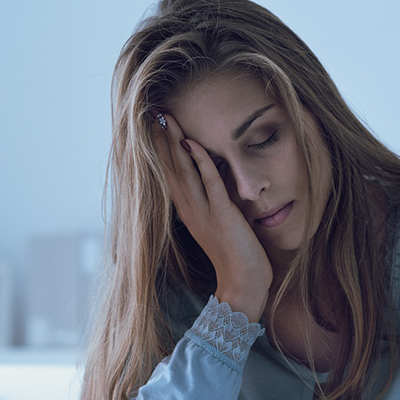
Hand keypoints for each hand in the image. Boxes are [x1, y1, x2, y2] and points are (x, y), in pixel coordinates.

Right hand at [153, 112, 271, 321]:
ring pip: (184, 172)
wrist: (243, 284)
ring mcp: (204, 213)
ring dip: (175, 145)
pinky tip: (194, 143)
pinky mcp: (222, 215)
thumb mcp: (219, 226)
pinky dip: (201, 162)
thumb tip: (213, 183)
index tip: (156, 128)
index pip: (169, 176)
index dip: (162, 152)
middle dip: (162, 141)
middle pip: (171, 170)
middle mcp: (190, 211)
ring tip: (167, 121)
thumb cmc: (237, 258)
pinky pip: (209, 183)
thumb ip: (213, 204)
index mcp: (188, 213)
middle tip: (155, 115)